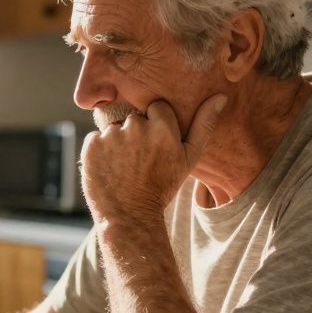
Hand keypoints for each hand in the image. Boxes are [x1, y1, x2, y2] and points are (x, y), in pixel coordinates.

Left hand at [79, 93, 226, 223]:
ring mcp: (111, 136)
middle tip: (138, 160)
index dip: (156, 126)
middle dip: (135, 134)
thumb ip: (204, 125)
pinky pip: (95, 138)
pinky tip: (109, 168)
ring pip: (114, 128)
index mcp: (163, 127)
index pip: (157, 108)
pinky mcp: (91, 146)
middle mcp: (136, 127)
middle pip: (134, 117)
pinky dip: (99, 151)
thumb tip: (220, 96)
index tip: (155, 146)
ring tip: (124, 166)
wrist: (130, 216)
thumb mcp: (189, 158)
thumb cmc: (163, 187)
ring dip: (116, 142)